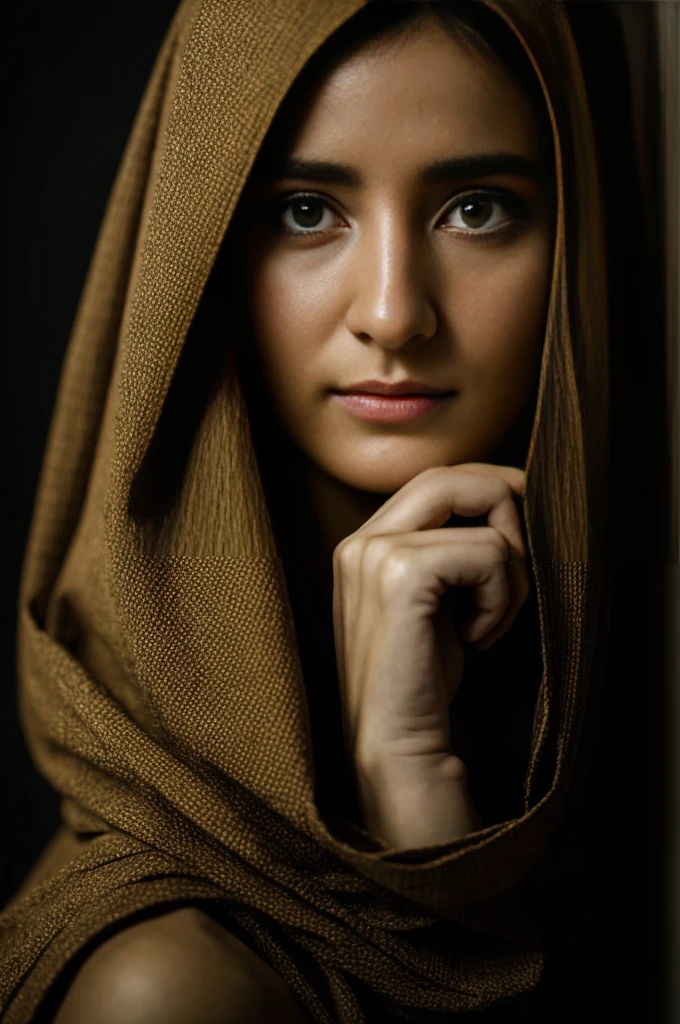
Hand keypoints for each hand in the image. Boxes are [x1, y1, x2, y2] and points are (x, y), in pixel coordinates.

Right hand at [332, 463, 528, 773]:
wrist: (396, 745)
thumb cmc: (421, 681)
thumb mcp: (434, 602)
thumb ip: (449, 551)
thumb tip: (506, 498)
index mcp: (363, 545)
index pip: (434, 481)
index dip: (487, 489)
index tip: (521, 523)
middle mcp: (361, 541)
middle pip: (453, 477)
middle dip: (507, 510)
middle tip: (517, 571)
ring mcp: (376, 554)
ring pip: (485, 521)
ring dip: (509, 577)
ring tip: (487, 625)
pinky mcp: (402, 575)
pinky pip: (489, 554)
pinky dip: (501, 598)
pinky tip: (477, 638)